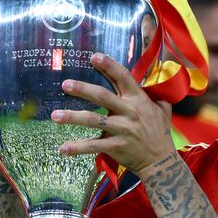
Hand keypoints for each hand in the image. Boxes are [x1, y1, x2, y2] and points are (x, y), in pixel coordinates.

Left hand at [51, 53, 174, 175]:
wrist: (161, 161)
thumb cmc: (160, 132)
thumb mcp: (163, 109)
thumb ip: (154, 95)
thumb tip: (153, 80)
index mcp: (138, 99)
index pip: (122, 78)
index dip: (109, 66)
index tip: (94, 57)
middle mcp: (129, 112)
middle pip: (102, 96)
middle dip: (83, 89)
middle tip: (65, 84)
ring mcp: (121, 130)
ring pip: (93, 120)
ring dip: (72, 117)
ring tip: (55, 115)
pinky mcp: (115, 146)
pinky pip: (93, 146)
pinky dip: (77, 148)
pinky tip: (62, 149)